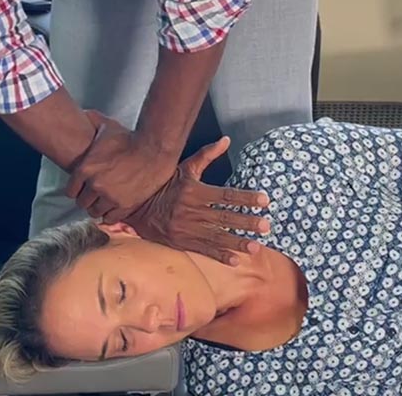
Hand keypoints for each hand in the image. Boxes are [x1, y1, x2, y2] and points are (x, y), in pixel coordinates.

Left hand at [66, 110, 175, 221]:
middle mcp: (95, 185)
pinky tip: (114, 207)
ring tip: (105, 201)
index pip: (71, 191)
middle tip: (95, 195)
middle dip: (88, 198)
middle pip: (82, 202)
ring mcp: (110, 197)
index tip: (83, 188)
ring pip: (95, 211)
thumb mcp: (107, 128)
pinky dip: (111, 214)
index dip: (77, 189)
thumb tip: (82, 113)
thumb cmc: (131, 138)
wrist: (155, 148)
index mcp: (86, 169)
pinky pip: (111, 217)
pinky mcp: (126, 205)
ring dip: (99, 207)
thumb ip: (91, 123)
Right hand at [124, 136, 271, 265]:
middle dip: (247, 223)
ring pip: (216, 237)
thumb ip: (206, 155)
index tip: (264, 200)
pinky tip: (234, 260)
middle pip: (225, 218)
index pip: (226, 195)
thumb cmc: (164, 183)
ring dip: (237, 242)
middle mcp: (192, 211)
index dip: (246, 198)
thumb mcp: (184, 167)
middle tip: (266, 226)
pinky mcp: (180, 242)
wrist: (135, 205)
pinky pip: (203, 250)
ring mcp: (186, 228)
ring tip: (256, 247)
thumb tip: (226, 140)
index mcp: (195, 191)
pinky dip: (219, 256)